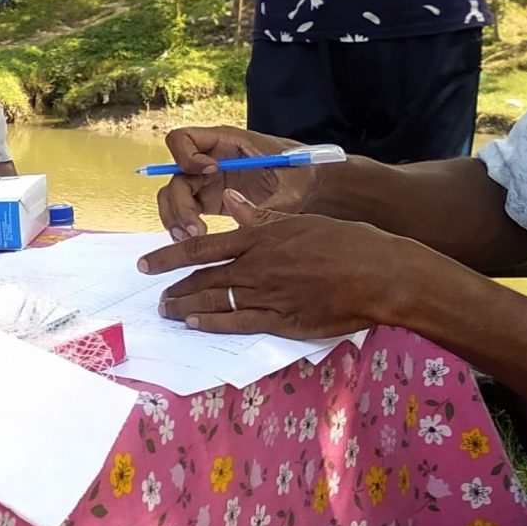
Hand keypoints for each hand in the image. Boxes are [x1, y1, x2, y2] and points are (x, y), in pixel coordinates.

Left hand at [138, 213, 422, 337]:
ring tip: (168, 311)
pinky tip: (195, 324)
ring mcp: (268, 296)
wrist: (379, 273)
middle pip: (203, 278)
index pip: (201, 248)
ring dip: (187, 307)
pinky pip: (238, 323)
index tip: (147, 264)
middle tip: (156, 294)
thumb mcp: (300, 220)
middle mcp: (257, 267)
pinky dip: (213, 323)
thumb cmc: (345, 241)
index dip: (169, 257)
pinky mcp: (282, 321)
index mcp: (260, 238)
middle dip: (175, 287)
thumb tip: (228, 201)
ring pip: (216, 302)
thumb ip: (260, 216)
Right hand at [155, 124, 319, 239]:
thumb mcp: (291, 188)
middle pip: (174, 175)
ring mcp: (206, 180)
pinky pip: (182, 210)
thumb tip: (246, 219)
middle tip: (195, 229)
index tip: (211, 173)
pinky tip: (194, 241)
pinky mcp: (208, 200)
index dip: (186, 156)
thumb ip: (272, 204)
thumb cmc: (299, 173)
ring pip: (172, 195)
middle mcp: (208, 159)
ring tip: (189, 239)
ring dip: (174, 217)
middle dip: (179, 203)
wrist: (306, 182)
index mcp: (224, 142)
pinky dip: (181, 225)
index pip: (182, 139)